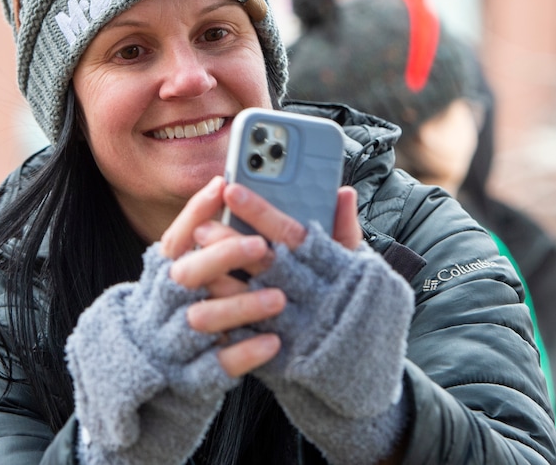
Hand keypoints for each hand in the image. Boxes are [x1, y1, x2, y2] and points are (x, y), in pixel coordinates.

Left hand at [159, 177, 362, 377]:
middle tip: (202, 224)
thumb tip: (344, 192)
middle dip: (228, 241)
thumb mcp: (358, 265)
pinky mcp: (275, 347)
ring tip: (196, 258)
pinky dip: (221, 311)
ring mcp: (289, 322)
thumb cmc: (355, 302)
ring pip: (246, 296)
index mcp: (326, 266)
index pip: (288, 233)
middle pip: (261, 262)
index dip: (259, 211)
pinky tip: (200, 293)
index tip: (231, 190)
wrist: (359, 365)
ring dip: (218, 274)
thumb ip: (346, 227)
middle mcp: (306, 293)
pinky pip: (242, 330)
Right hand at [160, 176, 283, 377]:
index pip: (175, 237)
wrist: (147, 374)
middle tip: (260, 245)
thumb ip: (205, 234)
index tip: (222, 184)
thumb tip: (227, 183)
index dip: (195, 210)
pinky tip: (274, 341)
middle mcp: (166, 302)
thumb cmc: (180, 307)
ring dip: (242, 305)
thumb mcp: (183, 271)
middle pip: (187, 274)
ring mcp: (176, 339)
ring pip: (206, 318)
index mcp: (164, 273)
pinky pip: (219, 364)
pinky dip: (246, 352)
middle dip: (223, 255)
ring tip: (279, 297)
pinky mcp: (194, 374)